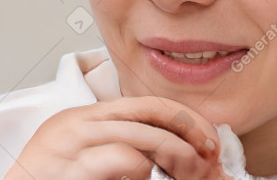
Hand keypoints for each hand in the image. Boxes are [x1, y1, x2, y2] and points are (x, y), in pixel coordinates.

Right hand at [4, 95, 231, 179]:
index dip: (184, 118)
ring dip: (174, 154)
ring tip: (190, 172)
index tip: (209, 137)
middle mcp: (80, 123)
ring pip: (139, 136)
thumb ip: (125, 148)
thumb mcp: (88, 156)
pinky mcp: (67, 169)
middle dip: (187, 130)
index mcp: (89, 117)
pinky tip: (145, 178)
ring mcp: (71, 144)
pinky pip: (118, 159)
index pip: (147, 104)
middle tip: (209, 156)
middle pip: (148, 112)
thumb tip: (180, 155)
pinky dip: (141, 170)